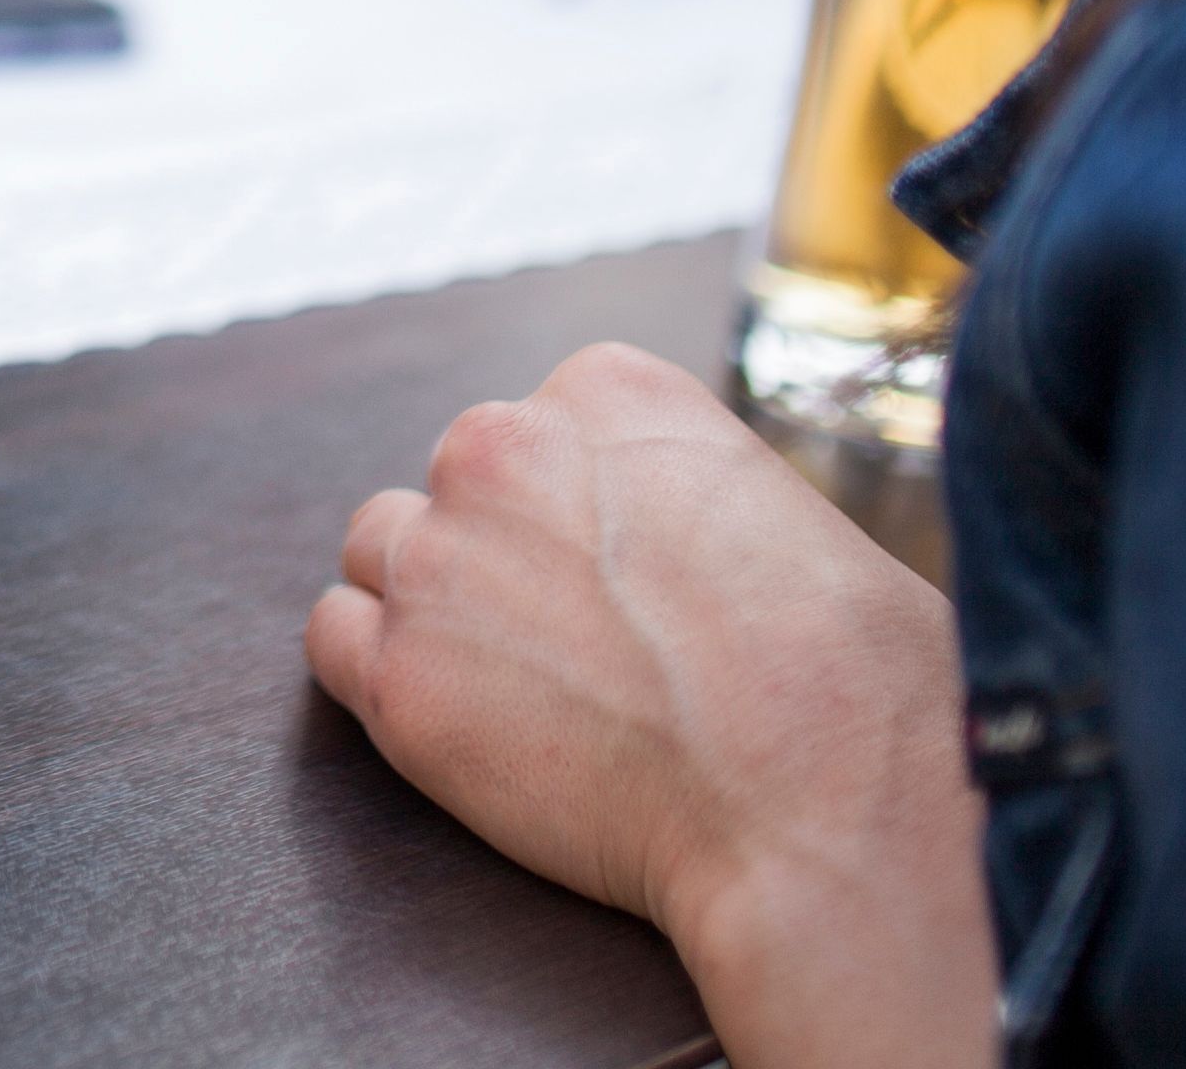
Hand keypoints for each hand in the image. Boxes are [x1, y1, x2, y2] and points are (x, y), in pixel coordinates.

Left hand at [306, 345, 994, 1068]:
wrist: (822, 797)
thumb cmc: (850, 673)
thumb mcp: (783, 512)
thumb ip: (686, 496)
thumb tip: (673, 542)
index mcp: (604, 387)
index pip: (537, 427)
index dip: (574, 511)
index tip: (616, 575)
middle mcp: (499, 446)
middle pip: (454, 483)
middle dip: (498, 554)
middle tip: (570, 642)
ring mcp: (437, 560)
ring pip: (381, 551)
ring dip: (429, 606)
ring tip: (513, 684)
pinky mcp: (399, 677)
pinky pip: (335, 641)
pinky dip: (378, 676)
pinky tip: (451, 720)